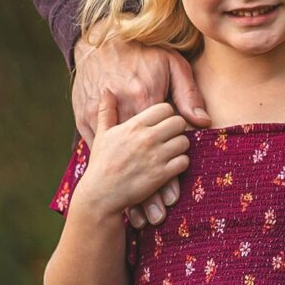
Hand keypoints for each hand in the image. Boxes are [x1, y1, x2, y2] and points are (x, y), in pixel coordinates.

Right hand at [71, 95, 194, 222]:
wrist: (100, 194)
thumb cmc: (101, 162)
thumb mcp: (102, 134)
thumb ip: (107, 111)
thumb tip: (104, 90)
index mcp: (134, 125)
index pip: (164, 108)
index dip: (166, 114)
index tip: (162, 122)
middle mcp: (146, 138)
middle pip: (178, 122)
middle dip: (176, 128)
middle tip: (170, 135)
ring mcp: (155, 157)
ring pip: (184, 142)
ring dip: (180, 146)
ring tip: (170, 150)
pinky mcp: (161, 175)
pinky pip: (184, 161)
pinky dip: (180, 163)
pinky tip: (171, 164)